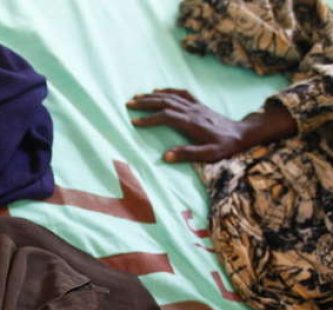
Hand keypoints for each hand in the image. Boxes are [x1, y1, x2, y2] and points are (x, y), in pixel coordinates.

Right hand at [127, 89, 249, 162]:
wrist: (243, 133)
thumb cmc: (225, 146)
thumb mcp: (209, 154)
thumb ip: (187, 154)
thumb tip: (165, 156)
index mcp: (192, 123)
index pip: (166, 116)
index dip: (149, 118)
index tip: (134, 121)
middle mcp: (192, 111)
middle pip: (165, 102)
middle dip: (146, 102)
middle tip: (129, 103)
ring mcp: (196, 106)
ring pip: (171, 96)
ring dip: (153, 95)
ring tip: (137, 97)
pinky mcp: (199, 104)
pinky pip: (181, 93)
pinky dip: (168, 90)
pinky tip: (159, 90)